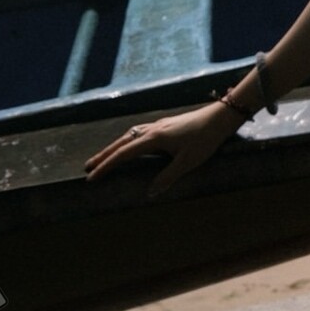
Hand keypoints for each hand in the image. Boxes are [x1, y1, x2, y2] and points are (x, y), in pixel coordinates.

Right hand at [84, 103, 237, 196]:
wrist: (220, 117)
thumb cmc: (206, 139)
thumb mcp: (188, 162)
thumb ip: (167, 177)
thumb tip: (150, 193)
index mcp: (154, 139)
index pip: (124, 154)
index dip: (106, 166)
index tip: (91, 176)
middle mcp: (153, 129)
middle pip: (122, 142)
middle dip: (104, 155)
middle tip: (88, 166)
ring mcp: (159, 124)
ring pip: (130, 135)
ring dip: (115, 146)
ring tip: (105, 157)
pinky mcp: (166, 124)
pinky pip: (139, 131)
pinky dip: (128, 140)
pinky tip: (131, 143)